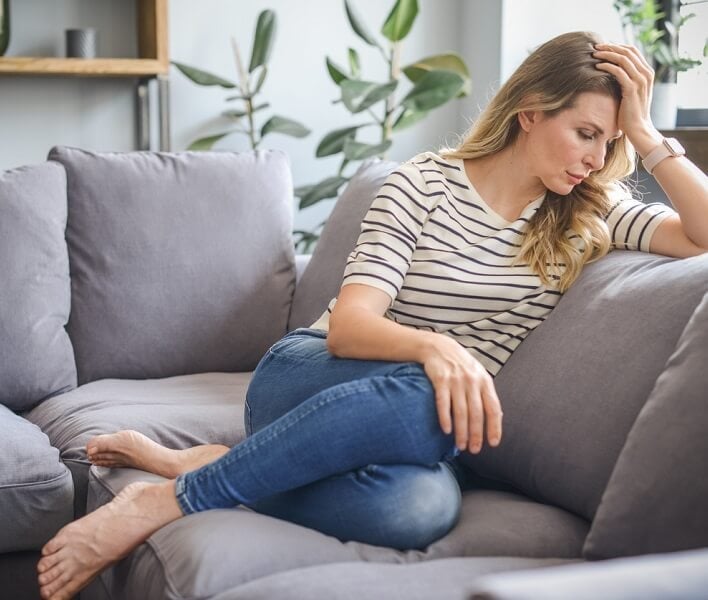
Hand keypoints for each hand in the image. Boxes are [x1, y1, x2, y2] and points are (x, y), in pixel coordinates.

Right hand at [421, 333, 502, 453]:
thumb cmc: (461, 366)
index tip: (493, 443)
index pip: (493, 408)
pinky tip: (446, 430)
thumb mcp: (478, 375)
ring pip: (461, 411)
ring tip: (460, 446)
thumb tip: (497, 418)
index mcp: (485, 382)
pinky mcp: (440, 379)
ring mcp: (456, 380)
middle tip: (473, 450)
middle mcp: (472, 381)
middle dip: (476, 434)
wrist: (439, 347)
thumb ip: (485, 394)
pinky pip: (443, 402)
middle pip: (476, 413)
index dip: (494, 427)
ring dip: (461, 431)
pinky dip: (445, 417)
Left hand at [592, 42, 661, 154]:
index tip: (604, 46)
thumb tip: (613, 72)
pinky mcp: (632, 89)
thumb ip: (626, 80)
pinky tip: (597, 67)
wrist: (638, 128)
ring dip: (607, 54)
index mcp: (647, 72)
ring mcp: (640, 81)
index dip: (618, 46)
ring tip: (594, 54)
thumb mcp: (631, 93)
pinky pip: (618, 72)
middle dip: (611, 47)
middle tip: (596, 46)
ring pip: (623, 59)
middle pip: (628, 51)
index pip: (633, 51)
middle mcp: (646, 74)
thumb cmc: (631, 113)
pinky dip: (607, 66)